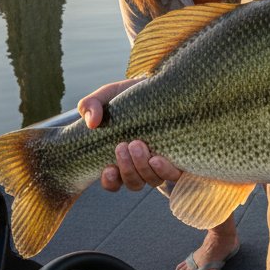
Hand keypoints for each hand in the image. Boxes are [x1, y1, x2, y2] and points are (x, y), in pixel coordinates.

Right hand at [78, 78, 183, 192]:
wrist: (160, 87)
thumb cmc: (129, 97)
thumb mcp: (106, 97)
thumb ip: (90, 106)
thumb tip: (91, 123)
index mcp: (121, 158)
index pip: (113, 182)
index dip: (110, 181)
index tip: (108, 168)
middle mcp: (141, 165)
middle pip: (134, 183)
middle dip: (127, 169)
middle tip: (123, 145)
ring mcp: (160, 162)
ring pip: (152, 181)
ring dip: (143, 168)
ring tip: (138, 145)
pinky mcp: (178, 156)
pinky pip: (173, 174)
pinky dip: (165, 170)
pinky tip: (157, 158)